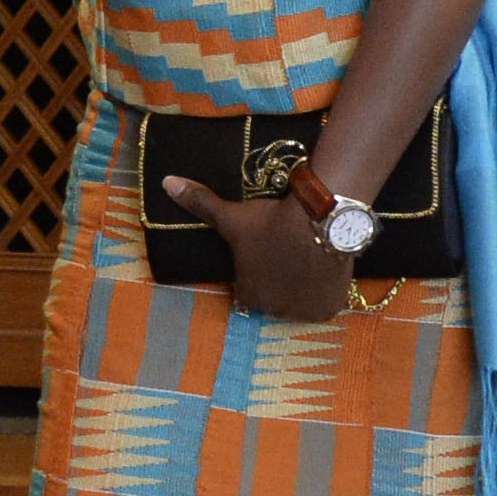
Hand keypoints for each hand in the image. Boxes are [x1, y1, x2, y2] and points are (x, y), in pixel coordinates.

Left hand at [156, 172, 354, 322]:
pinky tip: (321, 270)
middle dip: (278, 281)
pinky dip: (323, 291)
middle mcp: (275, 311)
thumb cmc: (270, 222)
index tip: (265, 252)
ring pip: (300, 300)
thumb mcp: (232, 215)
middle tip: (287, 254)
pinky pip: (323, 303)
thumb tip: (167, 183)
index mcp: (248, 295)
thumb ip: (199, 204)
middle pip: (275, 297)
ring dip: (301, 287)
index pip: (249, 287)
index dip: (257, 269)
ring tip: (305, 260)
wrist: (319, 221)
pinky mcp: (329, 309)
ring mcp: (303, 312)